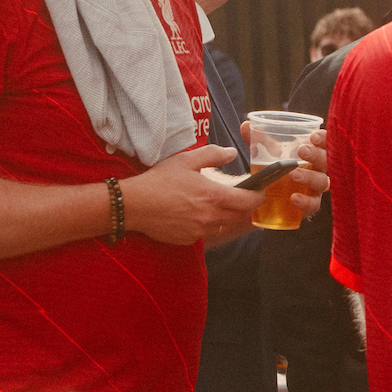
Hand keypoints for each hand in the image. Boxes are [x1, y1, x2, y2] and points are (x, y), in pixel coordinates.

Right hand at [122, 145, 263, 245]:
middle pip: (240, 215)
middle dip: (244, 206)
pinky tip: (194, 213)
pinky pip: (206, 232)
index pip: (249, 201)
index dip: (258, 196)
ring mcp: (200, 230)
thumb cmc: (159, 181)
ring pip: (223, 224)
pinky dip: (207, 224)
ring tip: (214, 203)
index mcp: (213, 196)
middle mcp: (210, 216)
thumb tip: (232, 152)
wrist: (133, 206)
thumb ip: (212, 154)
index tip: (258, 191)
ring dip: (225, 215)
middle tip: (239, 196)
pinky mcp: (189, 239)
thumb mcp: (186, 160)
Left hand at [242, 123, 329, 219]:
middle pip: (327, 161)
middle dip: (317, 155)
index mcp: (311, 155)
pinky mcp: (308, 207)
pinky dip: (305, 201)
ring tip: (293, 174)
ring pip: (322, 182)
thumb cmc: (271, 172)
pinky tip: (294, 198)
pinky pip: (312, 205)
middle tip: (302, 151)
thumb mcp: (264, 155)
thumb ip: (258, 141)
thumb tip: (246, 125)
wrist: (261, 199)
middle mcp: (317, 171)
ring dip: (310, 177)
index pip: (324, 144)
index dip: (323, 139)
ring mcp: (315, 190)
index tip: (313, 136)